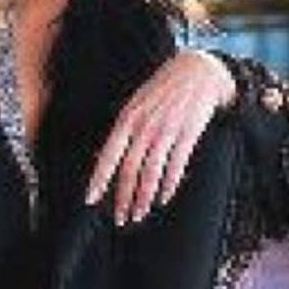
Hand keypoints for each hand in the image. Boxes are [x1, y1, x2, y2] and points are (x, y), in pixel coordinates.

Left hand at [85, 49, 235, 225]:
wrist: (198, 69)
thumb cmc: (164, 87)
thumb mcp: (136, 103)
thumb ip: (124, 129)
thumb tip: (107, 156)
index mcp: (127, 119)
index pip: (108, 155)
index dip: (98, 180)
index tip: (90, 199)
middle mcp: (144, 127)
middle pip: (128, 170)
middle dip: (122, 198)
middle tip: (120, 218)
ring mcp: (166, 131)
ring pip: (150, 173)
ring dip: (144, 198)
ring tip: (140, 214)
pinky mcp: (188, 134)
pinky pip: (176, 166)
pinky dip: (169, 185)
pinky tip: (164, 198)